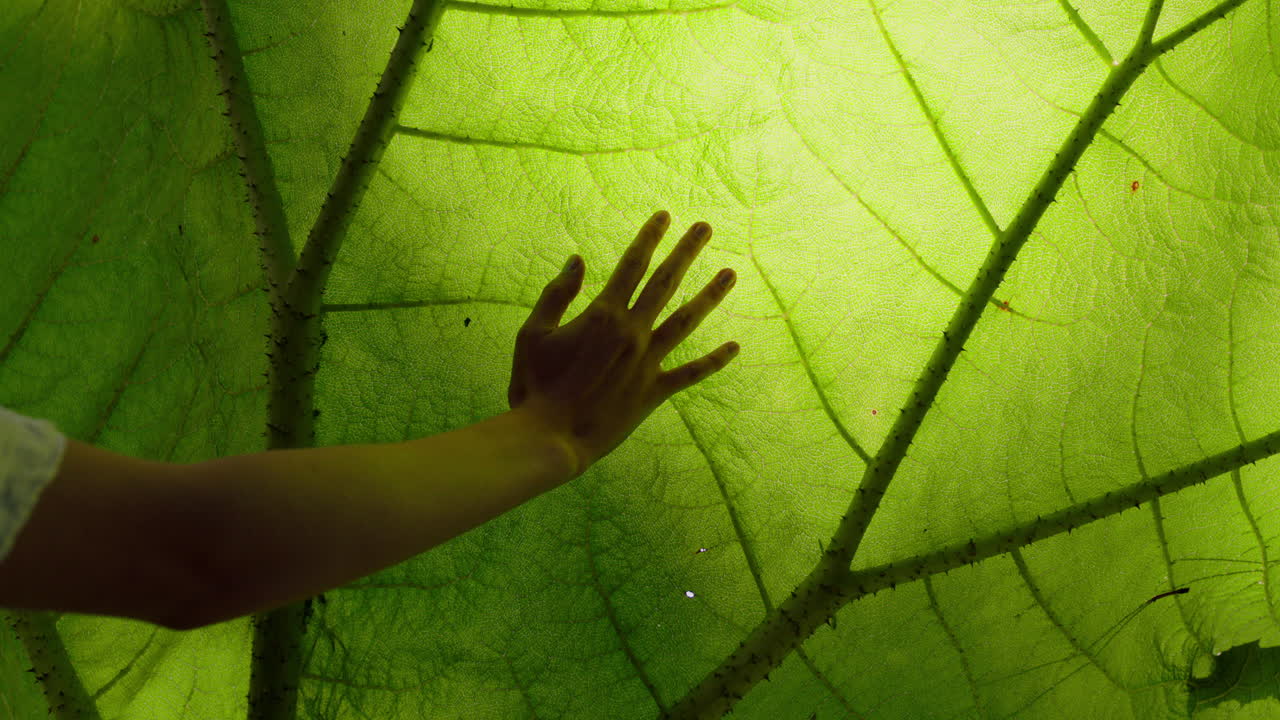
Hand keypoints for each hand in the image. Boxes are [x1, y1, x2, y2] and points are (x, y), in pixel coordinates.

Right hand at [508, 210, 738, 475]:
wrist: (551, 437)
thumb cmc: (535, 385)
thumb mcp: (533, 333)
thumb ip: (557, 294)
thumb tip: (576, 260)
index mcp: (603, 314)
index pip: (632, 264)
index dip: (649, 237)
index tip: (665, 216)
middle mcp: (633, 333)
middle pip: (666, 283)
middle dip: (686, 252)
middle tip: (705, 228)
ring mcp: (648, 362)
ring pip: (687, 321)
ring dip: (710, 295)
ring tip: (731, 273)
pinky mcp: (654, 392)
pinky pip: (691, 373)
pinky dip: (714, 361)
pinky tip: (735, 347)